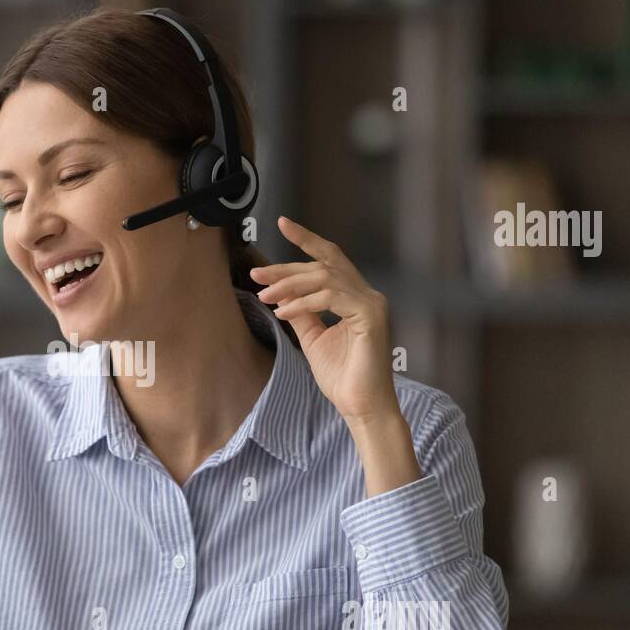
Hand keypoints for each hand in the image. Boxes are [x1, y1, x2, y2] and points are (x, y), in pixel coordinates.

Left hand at [251, 216, 398, 425]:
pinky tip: (284, 312)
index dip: (307, 240)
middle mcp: (367, 295)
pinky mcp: (370, 315)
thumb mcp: (313, 337)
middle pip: (323, 265)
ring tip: (266, 296)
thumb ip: (302, 312)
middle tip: (258, 274)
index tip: (282, 223)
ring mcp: (372, 303)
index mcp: (355, 297)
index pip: (330, 259)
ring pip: (325, 277)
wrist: (359, 405)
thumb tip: (282, 294)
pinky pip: (330, 297)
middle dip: (286, 267)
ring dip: (290, 285)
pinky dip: (303, 302)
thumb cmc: (342, 376)